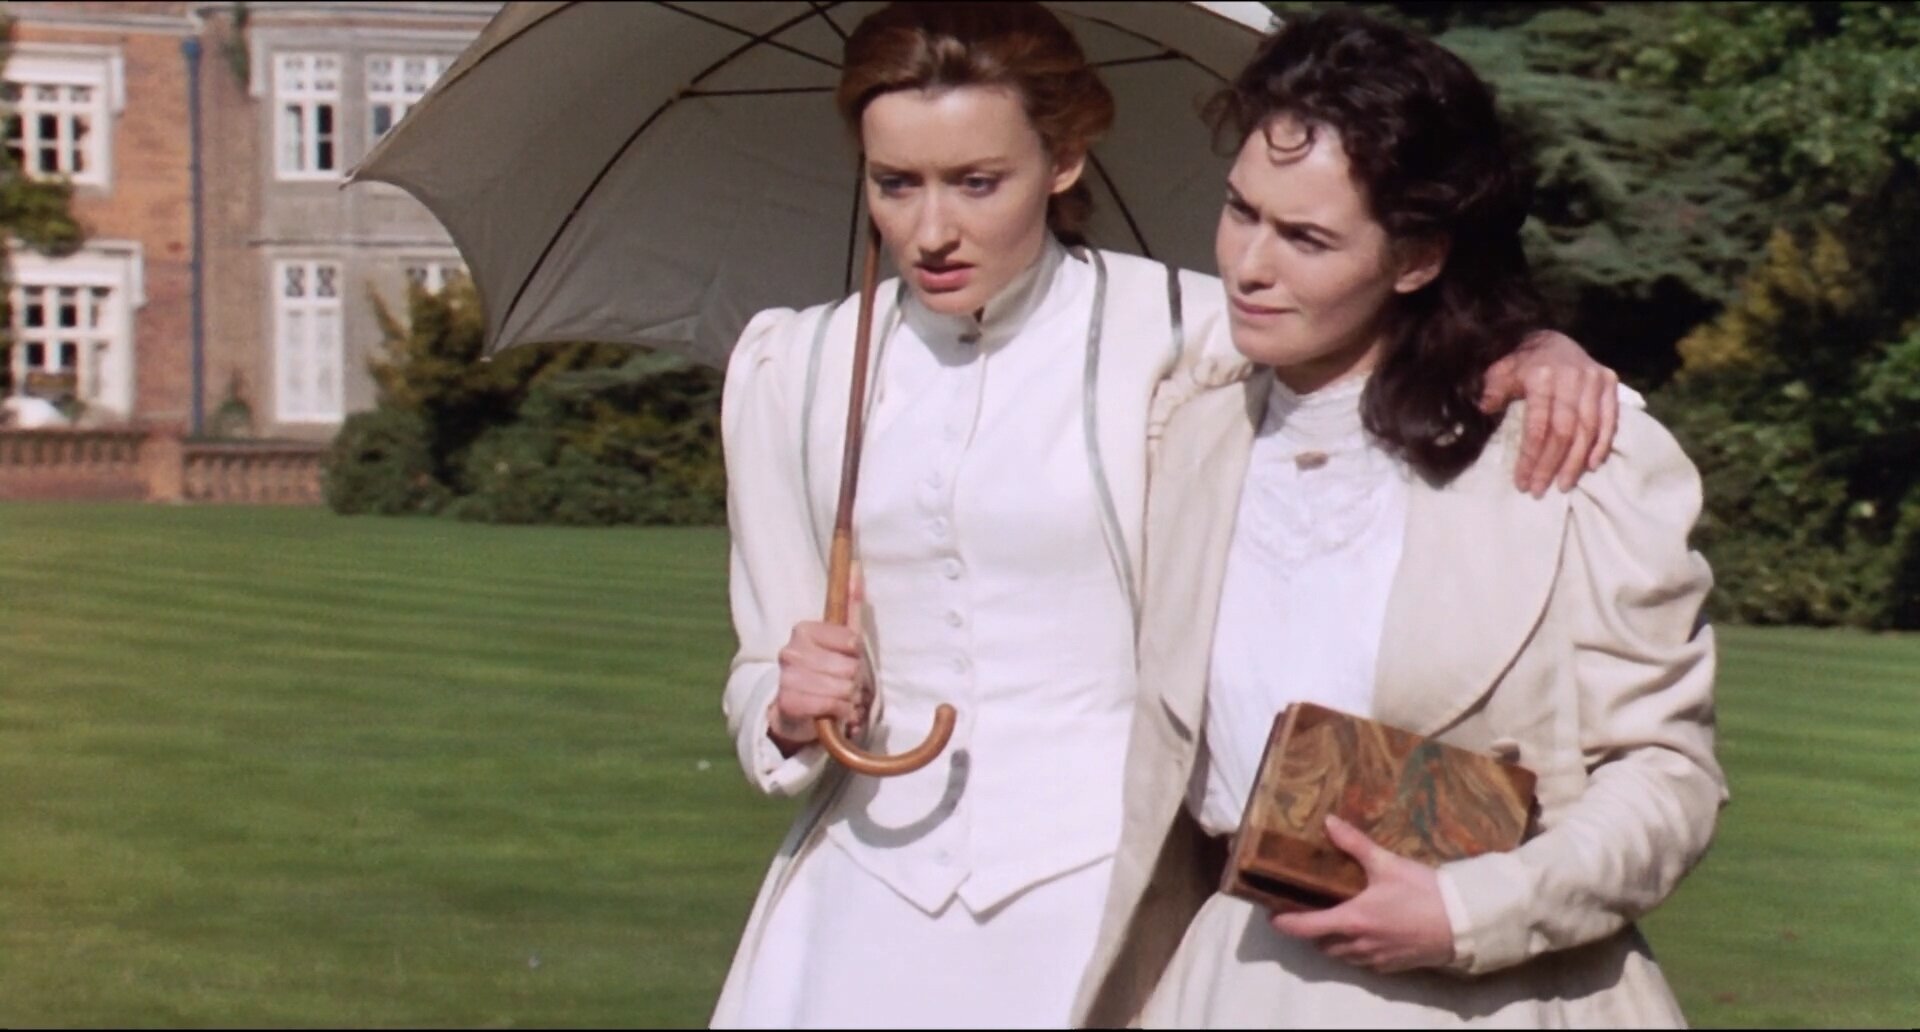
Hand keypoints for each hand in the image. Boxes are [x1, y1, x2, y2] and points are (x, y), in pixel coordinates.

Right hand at [767, 567, 872, 753]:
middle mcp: (791, 651)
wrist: (794, 711)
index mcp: (803, 630)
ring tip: (838, 699)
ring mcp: (787, 677)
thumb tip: (857, 564)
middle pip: (850, 667)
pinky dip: (840, 713)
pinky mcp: (788, 702)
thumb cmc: (825, 670)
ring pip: (843, 688)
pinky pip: (831, 706)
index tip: (846, 660)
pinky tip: (832, 713)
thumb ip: (849, 602)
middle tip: (843, 685)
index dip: (856, 656)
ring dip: (849, 700)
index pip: (852, 641)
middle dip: (854, 681)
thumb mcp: (839, 638)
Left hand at [1270, 815, 1454, 973]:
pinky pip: (1363, 962)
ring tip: (1333, 919)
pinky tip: (1364, 932)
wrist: (1463, 924)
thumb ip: (1354, 844)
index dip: (1285, 922)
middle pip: (1321, 944)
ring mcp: (1376, 959)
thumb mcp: (1388, 864)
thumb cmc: (1424, 893)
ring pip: (1342, 955)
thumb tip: (1328, 821)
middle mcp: (1359, 944)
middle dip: (1310, 931)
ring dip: (1333, 942)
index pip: (1305, 928)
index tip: (1272, 914)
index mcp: (1352, 920)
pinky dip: (1356, 949)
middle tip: (1306, 910)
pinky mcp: (1393, 966)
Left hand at [1480, 330, 1619, 496]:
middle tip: (1540, 490)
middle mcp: (1572, 377)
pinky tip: (1591, 466)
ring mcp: (1594, 380)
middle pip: (1564, 432)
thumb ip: (1494, 390)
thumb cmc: (1523, 363)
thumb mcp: (1502, 372)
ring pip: (1588, 429)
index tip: (1522, 481)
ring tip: (1564, 485)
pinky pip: (1610, 419)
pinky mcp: (1610, 383)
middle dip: (1551, 465)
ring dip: (1576, 462)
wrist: (1554, 339)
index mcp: (1542, 376)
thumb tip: (1484, 408)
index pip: (1538, 426)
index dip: (1530, 457)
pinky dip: (1602, 444)